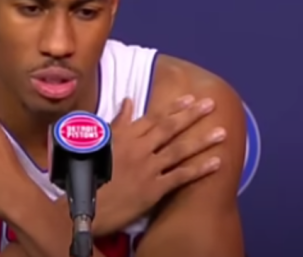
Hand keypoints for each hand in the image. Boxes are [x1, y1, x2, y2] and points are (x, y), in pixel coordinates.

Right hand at [94, 96, 224, 234]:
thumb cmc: (85, 173)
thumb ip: (117, 122)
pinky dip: (199, 170)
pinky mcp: (153, 189)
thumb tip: (129, 101)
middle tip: (211, 104)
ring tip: (222, 131)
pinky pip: (180, 177)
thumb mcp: (98, 142)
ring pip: (179, 150)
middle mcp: (139, 148)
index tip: (190, 98)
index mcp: (124, 136)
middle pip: (170, 128)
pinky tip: (216, 163)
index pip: (153, 117)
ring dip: (202, 140)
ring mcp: (148, 168)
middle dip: (192, 115)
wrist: (80, 203)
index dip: (173, 107)